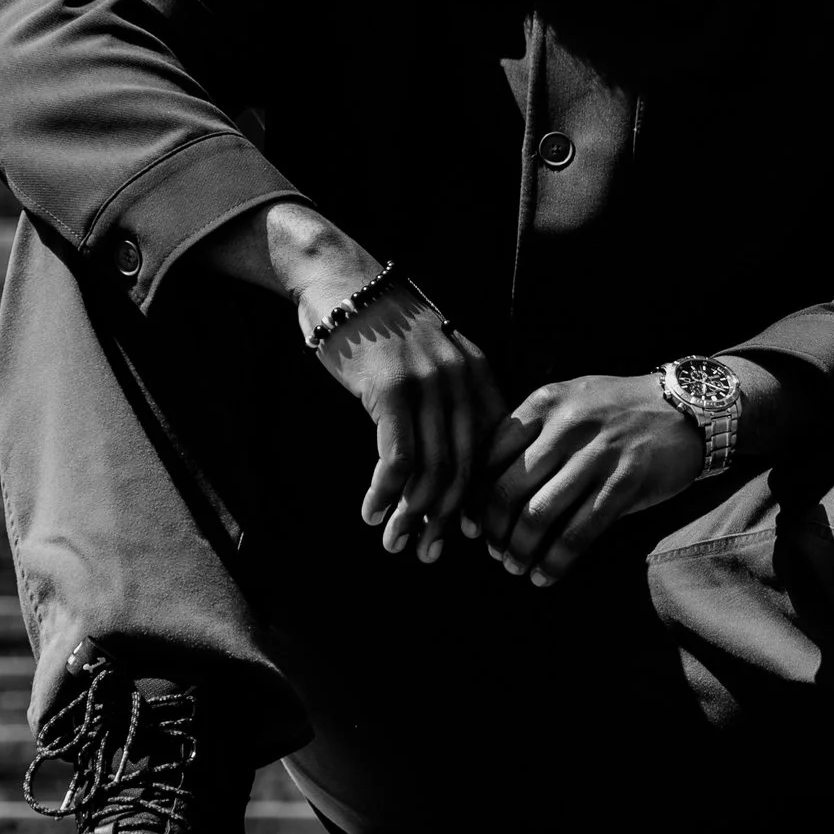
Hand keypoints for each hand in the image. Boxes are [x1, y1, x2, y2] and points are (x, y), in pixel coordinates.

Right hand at [308, 280, 503, 562]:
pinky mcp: (391, 388)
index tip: (469, 533)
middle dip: (446, 518)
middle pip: (465, 467)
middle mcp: (461, 379)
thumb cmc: (381, 326)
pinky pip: (396, 457)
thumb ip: (447, 399)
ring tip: (394, 543)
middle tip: (428, 553)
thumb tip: (450, 463)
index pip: (492, 448)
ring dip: (411, 515)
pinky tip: (372, 513)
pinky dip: (385, 493)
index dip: (482, 496)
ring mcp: (428, 383)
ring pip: (431, 469)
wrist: (341, 281)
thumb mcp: (430, 356)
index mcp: (478, 373)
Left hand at [468, 373, 705, 585]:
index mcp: (546, 402)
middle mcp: (567, 426)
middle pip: (508, 490)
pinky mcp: (625, 484)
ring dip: (520, 551)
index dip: (474, 498)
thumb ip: (533, 431)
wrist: (687, 407)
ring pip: (539, 516)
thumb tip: (486, 488)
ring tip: (515, 567)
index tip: (471, 525)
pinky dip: (555, 561)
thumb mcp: (571, 400)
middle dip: (494, 531)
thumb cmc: (618, 409)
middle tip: (493, 551)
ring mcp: (598, 455)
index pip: (490, 455)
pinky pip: (578, 533)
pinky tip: (545, 575)